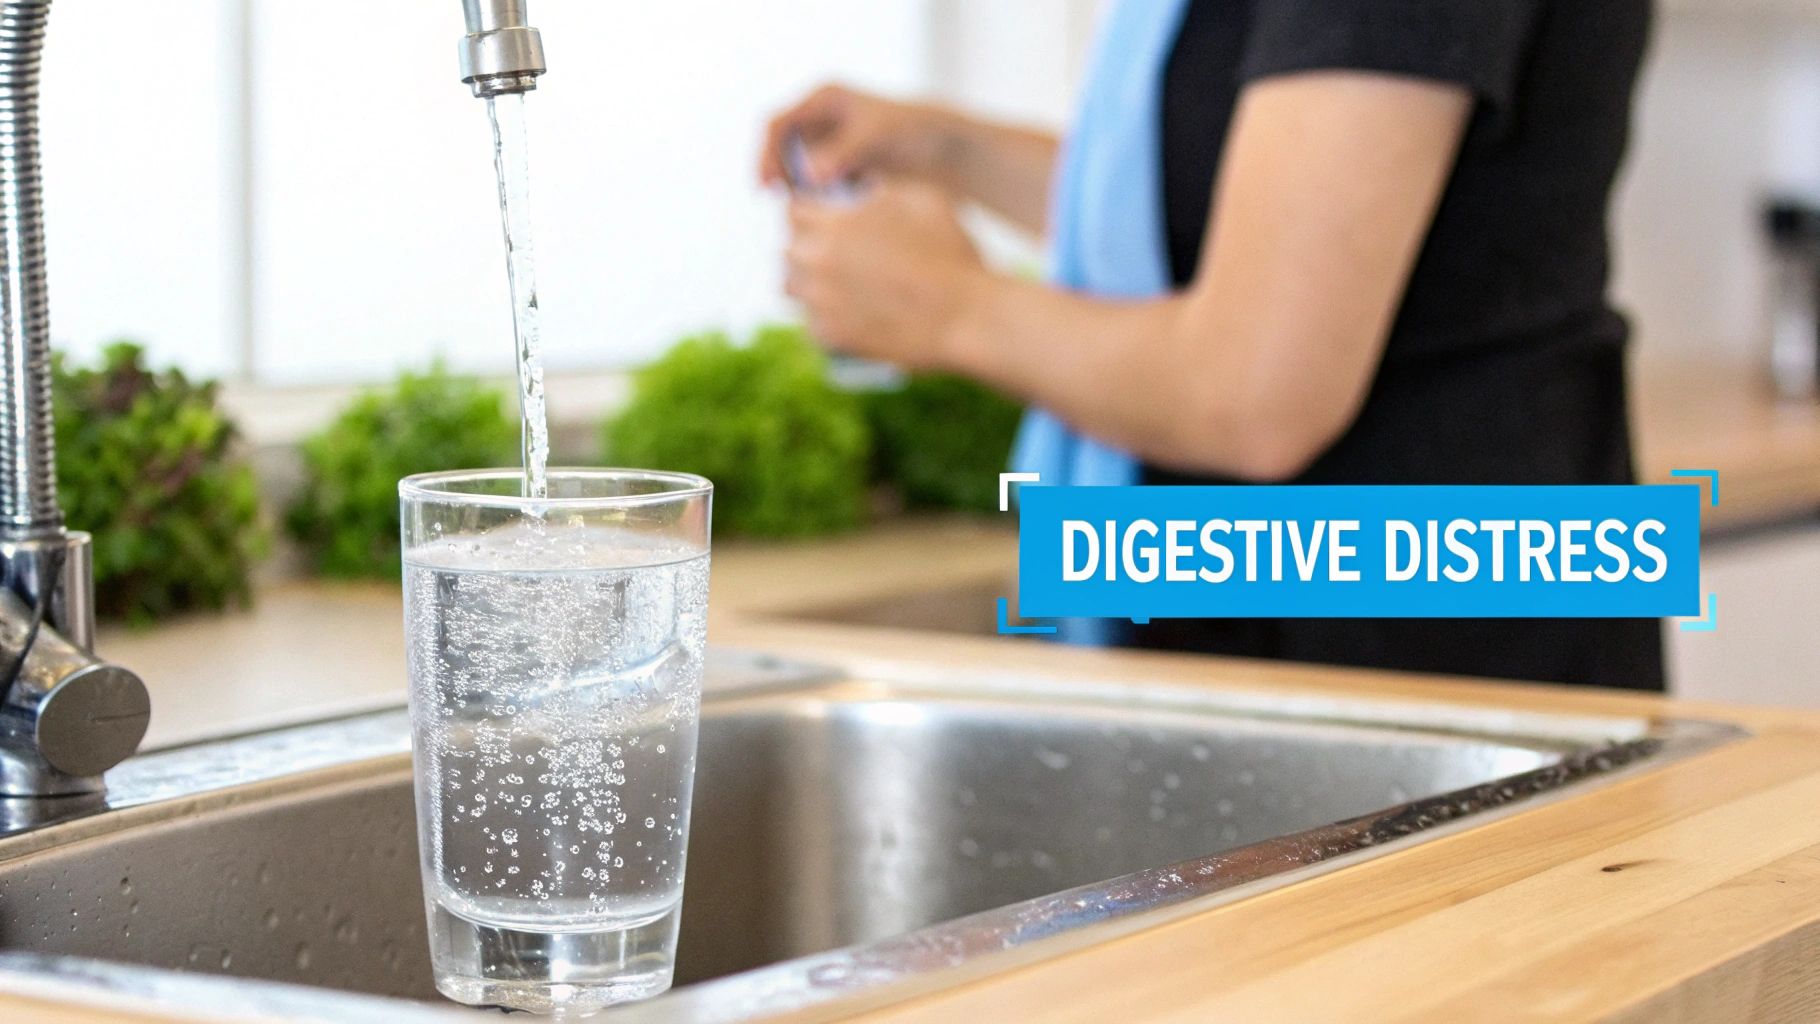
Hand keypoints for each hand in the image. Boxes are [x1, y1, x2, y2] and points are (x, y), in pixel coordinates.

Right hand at [759, 84, 955, 190]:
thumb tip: (807, 175)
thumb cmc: (911, 129)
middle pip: (781, 151)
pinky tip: (832, 211)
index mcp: (822, 99)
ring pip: (798, 172)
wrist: (941, 146)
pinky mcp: (839, 166)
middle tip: (788, 203)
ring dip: (800, 192)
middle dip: (781, 177)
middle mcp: (820, 119)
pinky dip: (819, 199)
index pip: (777, 124)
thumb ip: (842, 152)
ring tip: (815, 208)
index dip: (767, 154)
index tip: (767, 184)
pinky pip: (817, 186)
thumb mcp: (876, 135)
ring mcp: (828, 144)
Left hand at [785, 181, 986, 368]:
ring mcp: (819, 301)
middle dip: (806, 246)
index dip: (807, 211)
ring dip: (807, 281)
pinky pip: (810, 322)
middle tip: (831, 252)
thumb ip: (880, 191)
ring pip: (792, 287)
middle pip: (788, 249)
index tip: (820, 218)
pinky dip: (823, 318)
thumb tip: (861, 192)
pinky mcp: (829, 336)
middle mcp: (817, 260)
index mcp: (835, 222)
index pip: (793, 209)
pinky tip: (845, 314)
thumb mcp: (921, 200)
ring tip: (833, 283)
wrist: (966, 316)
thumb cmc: (952, 254)